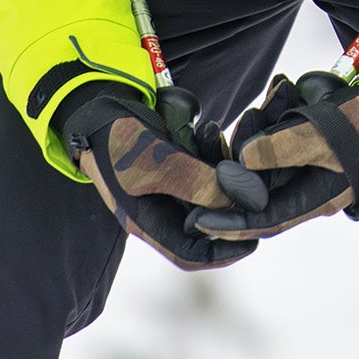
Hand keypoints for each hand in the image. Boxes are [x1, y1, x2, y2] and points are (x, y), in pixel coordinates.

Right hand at [57, 83, 269, 270]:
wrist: (99, 104)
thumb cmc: (121, 138)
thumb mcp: (157, 163)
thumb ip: (197, 183)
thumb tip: (243, 202)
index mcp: (147, 221)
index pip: (190, 253)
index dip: (223, 252)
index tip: (254, 241)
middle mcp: (159, 209)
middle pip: (205, 223)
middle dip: (232, 206)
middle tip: (259, 190)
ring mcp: (166, 187)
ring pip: (207, 193)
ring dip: (225, 174)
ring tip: (231, 149)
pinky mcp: (173, 166)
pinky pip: (202, 170)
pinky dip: (214, 154)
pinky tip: (214, 132)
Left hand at [189, 73, 358, 241]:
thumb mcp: (323, 134)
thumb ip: (283, 148)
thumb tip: (242, 160)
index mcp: (316, 199)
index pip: (265, 221)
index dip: (231, 224)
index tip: (199, 221)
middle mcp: (309, 192)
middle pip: (259, 199)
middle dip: (231, 186)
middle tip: (201, 176)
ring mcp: (308, 174)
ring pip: (265, 176)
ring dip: (247, 156)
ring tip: (231, 135)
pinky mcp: (307, 155)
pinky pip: (276, 155)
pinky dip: (263, 139)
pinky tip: (260, 118)